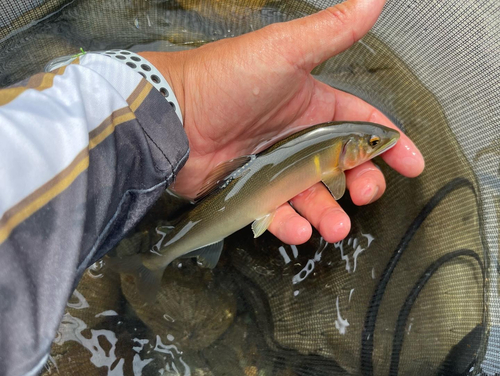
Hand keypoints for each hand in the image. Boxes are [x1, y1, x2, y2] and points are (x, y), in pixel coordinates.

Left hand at [140, 0, 423, 244]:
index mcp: (312, 105)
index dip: (390, 144)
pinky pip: (277, 212)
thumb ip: (332, 32)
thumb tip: (374, 0)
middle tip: (366, 196)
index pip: (362, 125)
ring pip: (313, 196)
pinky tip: (296, 228)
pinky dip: (289, 223)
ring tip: (334, 227)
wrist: (172, 116)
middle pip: (343, 167)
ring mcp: (274, 165)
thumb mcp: (284, 50)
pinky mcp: (251, 189)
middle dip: (362, 184)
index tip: (411, 163)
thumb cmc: (225, 79)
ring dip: (328, 213)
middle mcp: (296, 136)